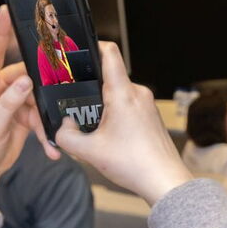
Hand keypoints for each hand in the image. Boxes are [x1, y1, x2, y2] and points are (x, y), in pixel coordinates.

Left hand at [0, 7, 50, 215]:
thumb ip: (8, 105)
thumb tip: (25, 82)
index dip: (0, 32)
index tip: (6, 11)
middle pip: (25, 76)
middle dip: (40, 86)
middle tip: (56, 84)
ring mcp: (12, 100)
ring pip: (37, 98)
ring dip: (43, 117)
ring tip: (47, 134)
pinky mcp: (24, 114)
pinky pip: (40, 115)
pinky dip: (45, 130)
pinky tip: (50, 145)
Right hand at [54, 42, 192, 204]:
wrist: (164, 182)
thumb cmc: (135, 164)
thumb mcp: (89, 152)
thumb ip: (66, 136)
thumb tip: (62, 127)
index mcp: (123, 94)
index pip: (110, 53)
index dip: (93, 45)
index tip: (79, 50)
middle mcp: (138, 94)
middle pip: (110, 78)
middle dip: (91, 90)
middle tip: (76, 104)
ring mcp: (147, 105)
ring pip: (119, 96)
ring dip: (103, 108)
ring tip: (92, 128)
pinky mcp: (151, 117)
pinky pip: (129, 108)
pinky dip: (116, 117)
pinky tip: (109, 137)